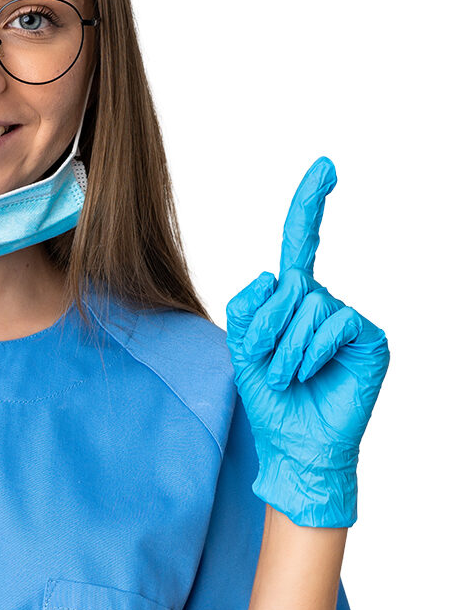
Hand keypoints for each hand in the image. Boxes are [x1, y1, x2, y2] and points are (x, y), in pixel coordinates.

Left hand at [225, 157, 389, 526]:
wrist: (294, 443)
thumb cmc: (269, 395)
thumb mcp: (241, 346)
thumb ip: (245, 306)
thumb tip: (273, 276)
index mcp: (290, 297)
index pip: (301, 241)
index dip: (310, 203)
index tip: (325, 166)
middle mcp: (322, 300)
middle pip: (289, 283)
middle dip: (266, 327)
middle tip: (267, 363)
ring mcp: (348, 318)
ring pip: (309, 304)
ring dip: (286, 347)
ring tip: (288, 375)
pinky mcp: (368, 338)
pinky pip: (335, 321)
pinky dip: (312, 350)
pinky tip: (309, 374)